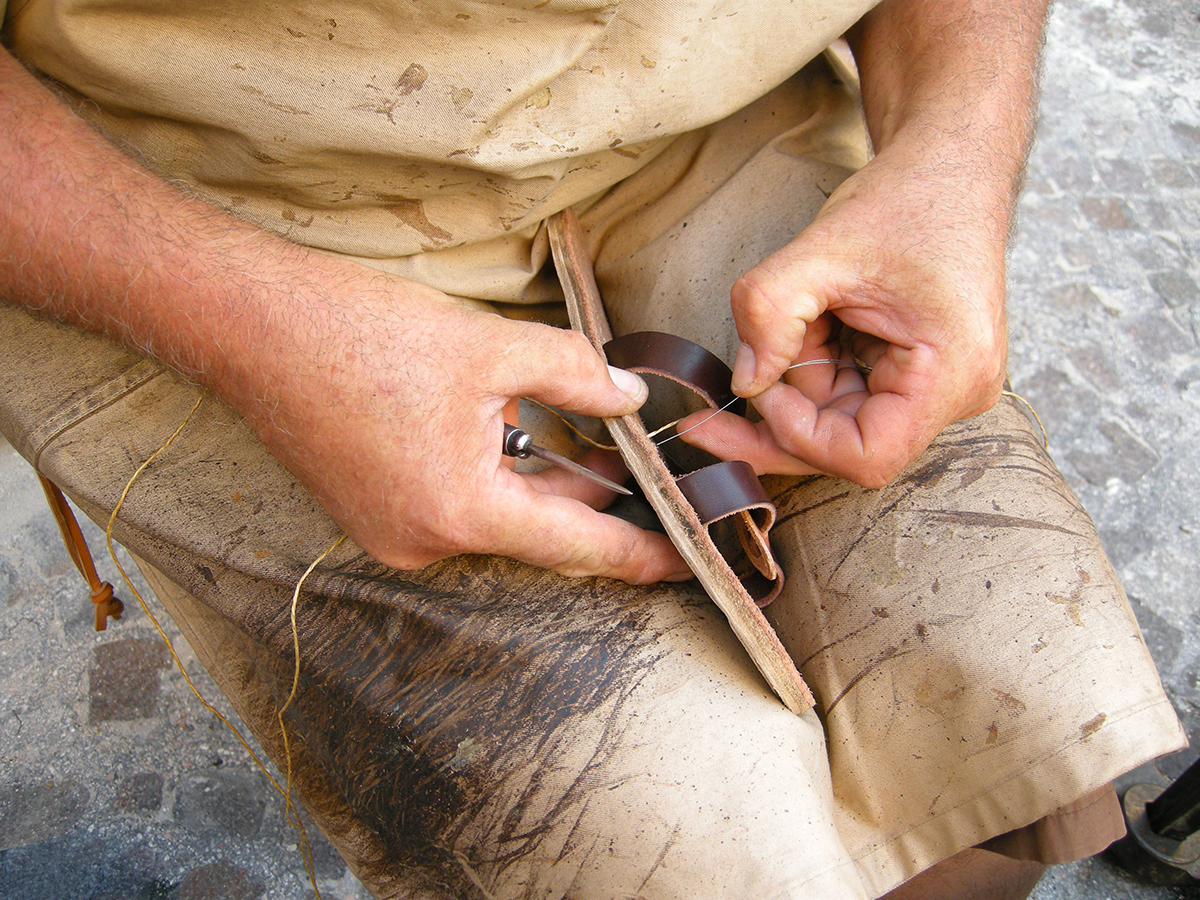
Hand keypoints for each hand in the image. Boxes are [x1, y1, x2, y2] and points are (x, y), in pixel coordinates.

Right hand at [240, 270, 690, 582]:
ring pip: (493, 520)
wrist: (250, 325)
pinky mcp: (369, 512)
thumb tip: (628, 399)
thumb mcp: (490, 345)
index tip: (685, 564)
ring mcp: (389, 533)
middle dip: (591, 506)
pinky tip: (516, 438)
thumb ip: (574, 375)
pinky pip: (453, 509)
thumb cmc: (361, 332)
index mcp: (460, 512)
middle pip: (535, 535)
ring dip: (540, 488)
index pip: (575, 546)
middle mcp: (423, 541)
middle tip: (646, 476)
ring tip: (592, 450)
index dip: (638, 554)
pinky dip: (493, 482)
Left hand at [676, 139, 1007, 487]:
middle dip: (778, 422)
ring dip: (793, 386)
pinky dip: (808, 372)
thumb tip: (744, 381)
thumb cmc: (908, 199)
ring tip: (784, 323)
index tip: (766, 387)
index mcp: (951, 372)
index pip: (866, 457)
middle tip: (703, 420)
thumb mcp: (823, 247)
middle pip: (846, 449)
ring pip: (840, 425)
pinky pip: (847, 399)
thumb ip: (769, 312)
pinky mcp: (913, 378)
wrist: (948, 168)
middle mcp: (954, 394)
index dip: (800, 435)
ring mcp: (936, 390)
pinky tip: (798, 331)